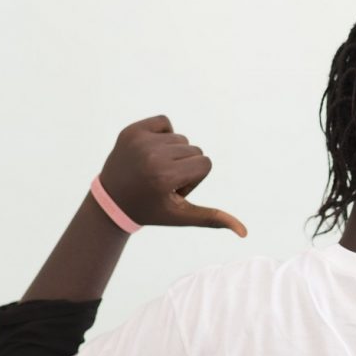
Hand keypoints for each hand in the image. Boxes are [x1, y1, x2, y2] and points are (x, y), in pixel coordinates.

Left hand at [98, 115, 247, 236]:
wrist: (111, 200)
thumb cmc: (151, 210)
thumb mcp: (181, 216)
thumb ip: (213, 219)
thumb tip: (244, 232)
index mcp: (165, 177)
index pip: (205, 163)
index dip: (194, 179)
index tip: (173, 190)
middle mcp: (152, 156)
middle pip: (194, 150)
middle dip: (185, 166)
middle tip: (162, 181)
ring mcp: (139, 141)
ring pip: (180, 138)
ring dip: (173, 152)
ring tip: (154, 168)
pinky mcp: (131, 130)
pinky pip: (164, 123)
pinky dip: (163, 134)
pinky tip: (150, 151)